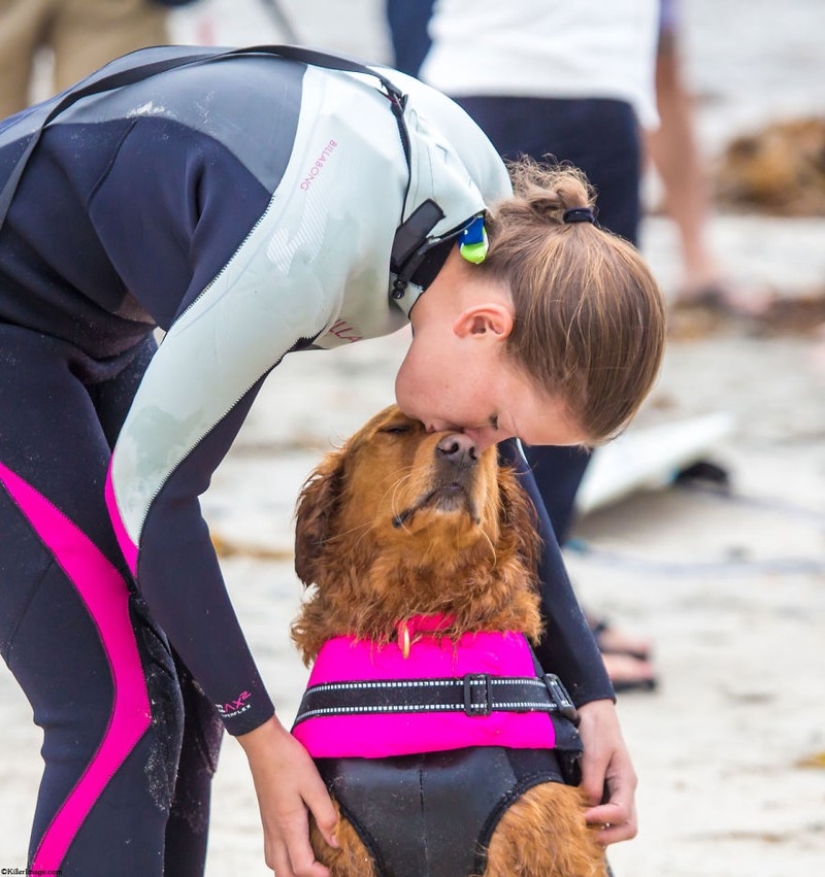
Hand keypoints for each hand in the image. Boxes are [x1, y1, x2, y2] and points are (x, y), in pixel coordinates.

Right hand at [237, 715, 338, 875]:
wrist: (263, 744)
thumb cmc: (288, 760)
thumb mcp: (313, 784)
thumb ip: (326, 815)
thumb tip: (335, 842)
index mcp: (288, 825)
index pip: (301, 866)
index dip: (319, 876)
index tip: (335, 871)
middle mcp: (274, 831)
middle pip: (284, 873)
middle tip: (324, 872)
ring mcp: (267, 825)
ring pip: (274, 863)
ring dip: (290, 871)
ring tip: (310, 865)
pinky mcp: (265, 817)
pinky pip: (270, 849)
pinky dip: (282, 858)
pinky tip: (295, 846)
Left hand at [576, 699, 637, 844]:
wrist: (594, 710)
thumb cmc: (596, 728)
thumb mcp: (594, 753)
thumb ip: (592, 781)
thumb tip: (589, 808)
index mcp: (626, 780)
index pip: (621, 813)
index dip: (603, 820)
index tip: (582, 816)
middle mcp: (624, 790)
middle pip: (628, 827)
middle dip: (608, 836)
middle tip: (583, 835)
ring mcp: (616, 790)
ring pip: (619, 823)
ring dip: (602, 831)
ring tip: (579, 830)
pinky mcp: (605, 788)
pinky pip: (606, 813)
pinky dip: (596, 821)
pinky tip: (577, 818)